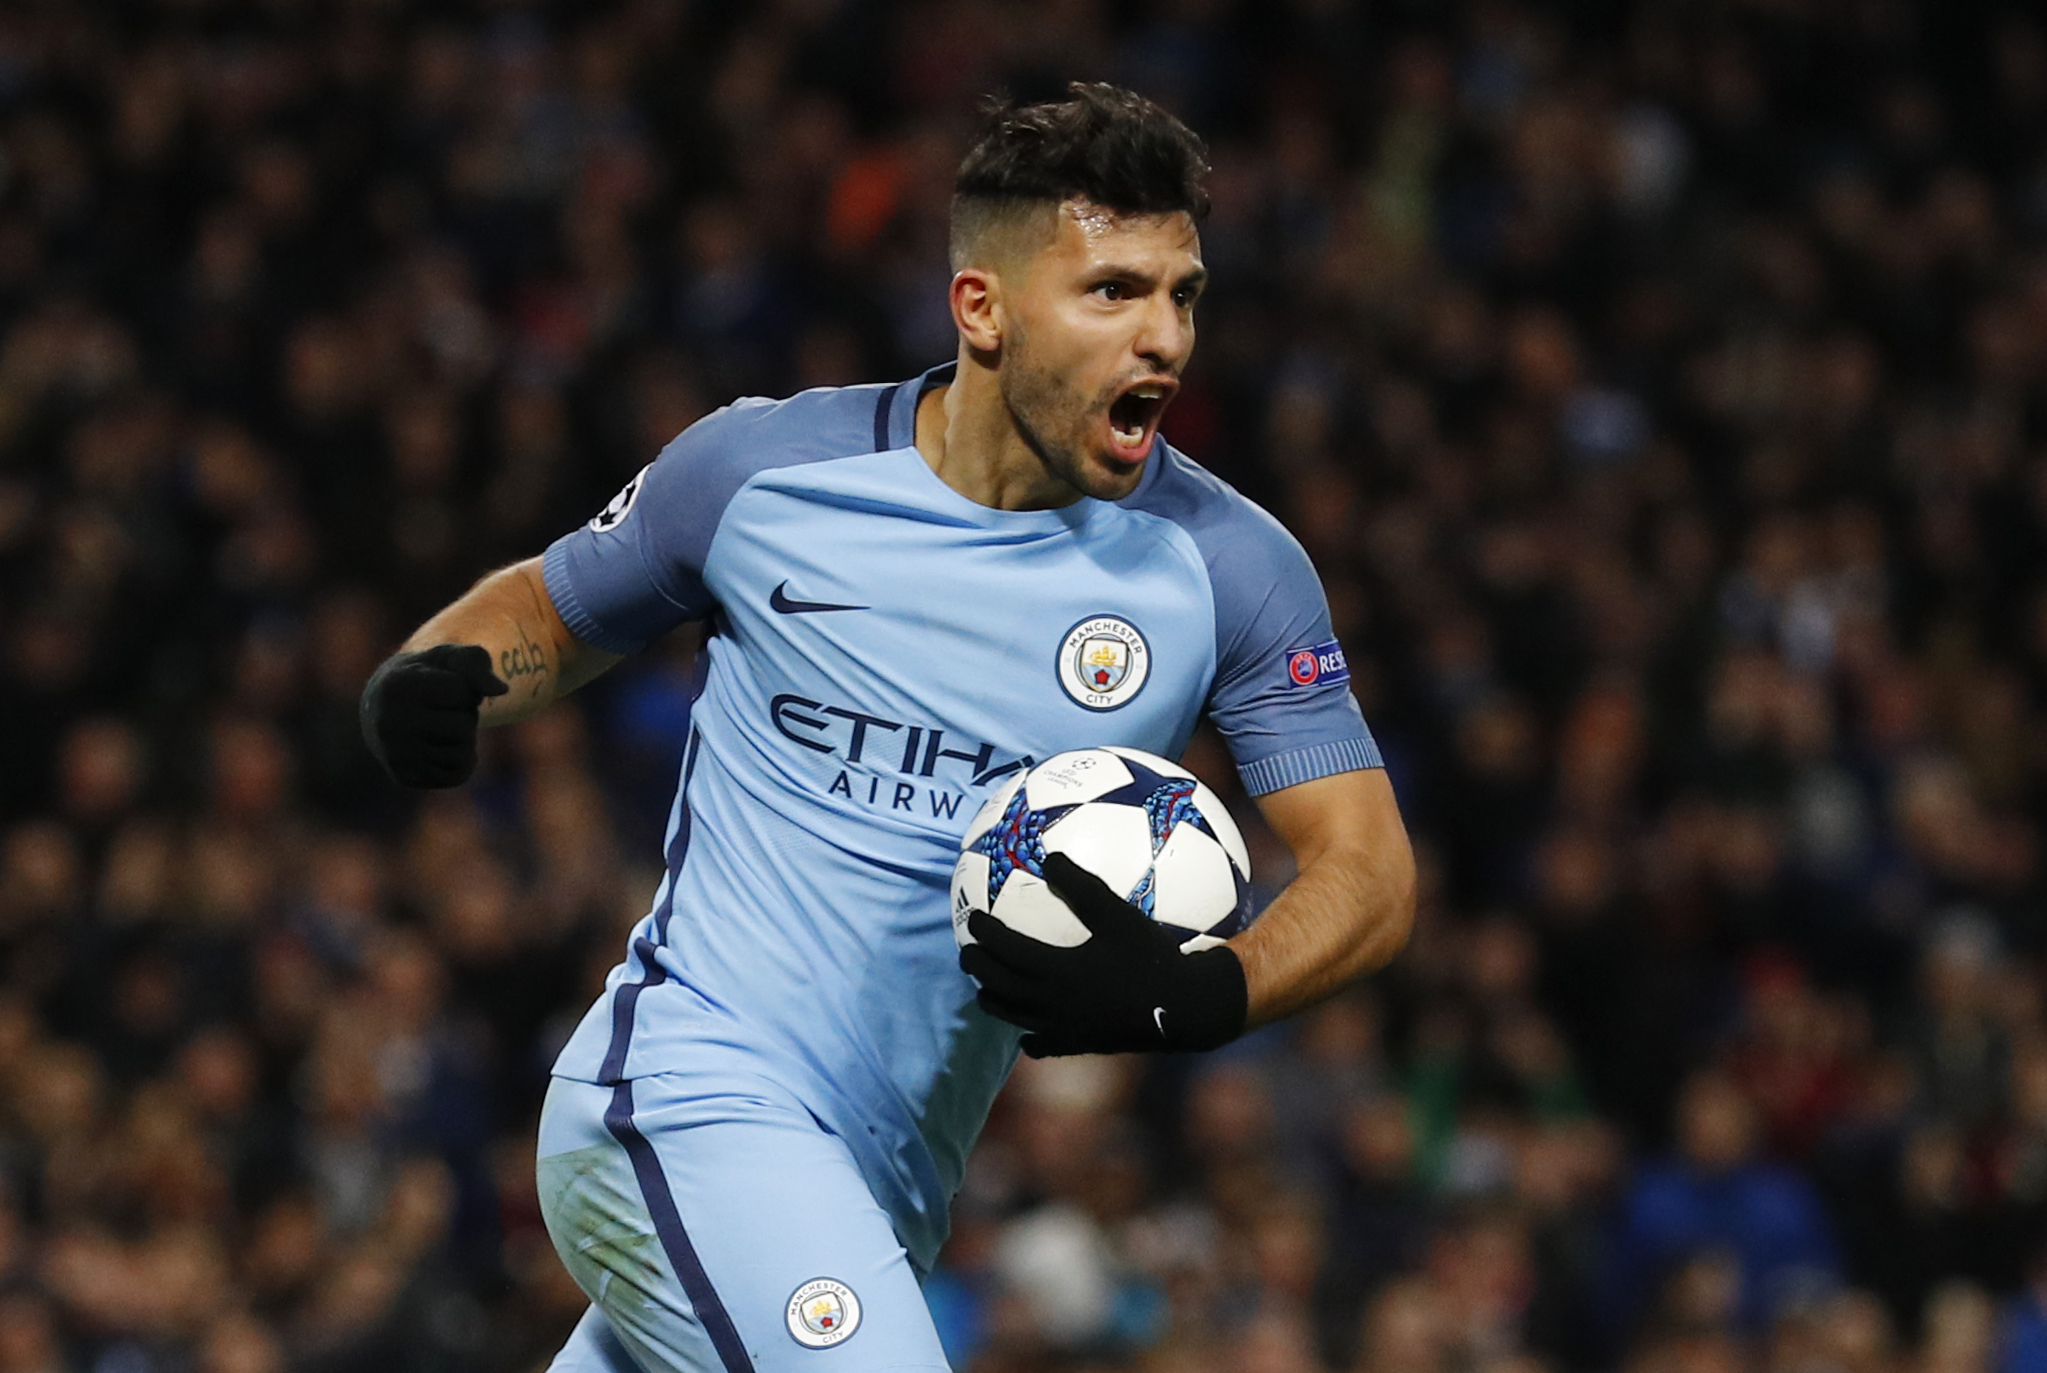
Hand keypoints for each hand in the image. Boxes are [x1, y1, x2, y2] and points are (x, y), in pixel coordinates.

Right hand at [359, 644, 507, 787]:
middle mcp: (388, 725)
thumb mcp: (449, 657)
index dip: (464, 688)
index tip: (443, 685)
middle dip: (463, 715)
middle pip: (462, 727)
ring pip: (461, 754)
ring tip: (439, 724)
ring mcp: (393, 755)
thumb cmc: (426, 675)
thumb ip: (477, 665)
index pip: (462, 693)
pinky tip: (437, 745)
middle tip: (443, 708)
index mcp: (396, 687)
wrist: (383, 705)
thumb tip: (501, 691)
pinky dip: (457, 760)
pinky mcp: (404, 778)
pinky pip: (456, 775)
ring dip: (462, 738)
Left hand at [959, 852, 1247, 1056]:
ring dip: (995, 1001)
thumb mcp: (1118, 915)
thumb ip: (1082, 886)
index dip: (986, 935)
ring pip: (1015, 1018)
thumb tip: (1050, 857)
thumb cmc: (1153, 957)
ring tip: (985, 990)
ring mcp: (1065, 1030)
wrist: (1185, 1009)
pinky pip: (1044, 1044)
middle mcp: (1053, 1005)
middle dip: (979, 969)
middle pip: (1000, 987)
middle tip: (967, 953)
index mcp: (1058, 971)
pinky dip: (1030, 1037)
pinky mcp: (1081, 1045)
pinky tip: (1030, 1032)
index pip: (1007, 951)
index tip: (973, 920)